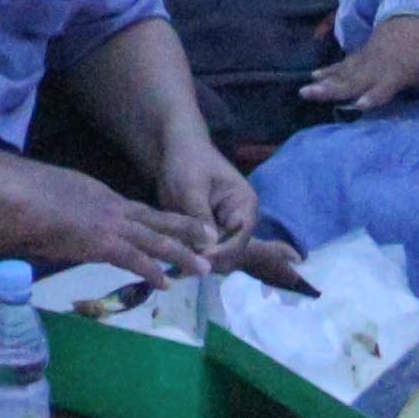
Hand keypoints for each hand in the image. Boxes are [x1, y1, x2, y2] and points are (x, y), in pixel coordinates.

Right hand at [0, 158, 223, 281]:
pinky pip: (133, 258)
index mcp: (97, 195)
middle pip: (155, 219)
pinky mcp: (99, 241)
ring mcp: (107, 223)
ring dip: (181, 253)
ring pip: (154, 239)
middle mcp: (109, 206)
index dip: (158, 222)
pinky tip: (167, 283)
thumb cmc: (20, 197)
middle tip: (210, 238)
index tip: (178, 229)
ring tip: (204, 265)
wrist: (12, 194)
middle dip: (184, 230)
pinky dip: (152, 270)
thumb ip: (65, 216)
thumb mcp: (51, 201)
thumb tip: (63, 230)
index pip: (136, 211)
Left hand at [155, 134, 259, 255]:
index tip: (198, 259)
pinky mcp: (208, 233)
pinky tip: (173, 258)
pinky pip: (202, 251)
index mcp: (245, 206)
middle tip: (182, 268)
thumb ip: (200, 216)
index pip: (240, 239)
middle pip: (229, 253)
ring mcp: (224, 229)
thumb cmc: (188, 161)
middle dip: (207, 260)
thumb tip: (207, 248)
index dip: (221, 252)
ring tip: (176, 265)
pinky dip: (189, 254)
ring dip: (197, 260)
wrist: (177, 150)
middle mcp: (239, 222)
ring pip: (215, 256)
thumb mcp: (191, 186)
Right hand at [298, 12, 418, 111]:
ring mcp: (366, 60)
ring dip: (323, 82)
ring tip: (304, 90)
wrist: (415, 12)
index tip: (359, 105)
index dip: (372, 97)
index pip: (382, 88)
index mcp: (395, 72)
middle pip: (352, 82)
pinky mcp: (361, 54)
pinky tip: (313, 76)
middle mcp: (376, 67)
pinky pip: (342, 64)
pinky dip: (328, 70)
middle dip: (331, 90)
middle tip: (309, 95)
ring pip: (341, 74)